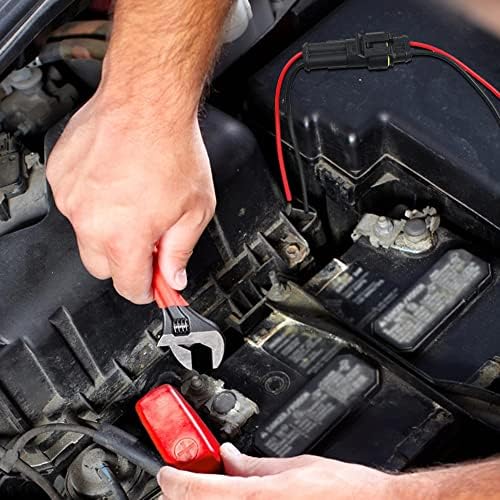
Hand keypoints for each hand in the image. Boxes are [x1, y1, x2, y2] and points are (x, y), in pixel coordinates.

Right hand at [47, 88, 215, 303]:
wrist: (146, 101)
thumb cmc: (172, 149)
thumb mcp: (195, 210)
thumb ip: (180, 251)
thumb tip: (172, 277)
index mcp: (125, 237)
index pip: (129, 286)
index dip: (145, 290)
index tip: (152, 286)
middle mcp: (91, 222)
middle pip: (102, 268)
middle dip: (125, 261)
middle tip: (147, 239)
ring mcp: (71, 199)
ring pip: (86, 235)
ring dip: (107, 229)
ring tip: (132, 200)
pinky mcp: (60, 178)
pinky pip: (74, 204)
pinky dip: (93, 202)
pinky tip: (115, 182)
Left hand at [157, 443, 394, 499]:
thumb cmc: (343, 491)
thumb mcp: (295, 467)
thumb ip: (255, 464)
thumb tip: (230, 457)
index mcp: (259, 498)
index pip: (198, 491)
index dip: (174, 480)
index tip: (166, 471)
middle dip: (187, 491)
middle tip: (188, 475)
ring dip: (207, 498)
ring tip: (214, 483)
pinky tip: (235, 493)